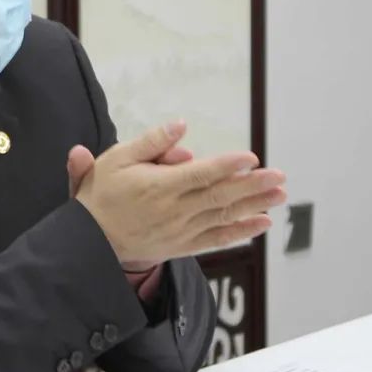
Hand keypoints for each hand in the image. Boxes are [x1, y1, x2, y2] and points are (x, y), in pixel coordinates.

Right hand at [73, 120, 286, 264]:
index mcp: (159, 186)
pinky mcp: (183, 245)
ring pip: (224, 216)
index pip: (201, 174)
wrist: (92, 239)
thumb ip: (151, 143)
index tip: (252, 157)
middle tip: (279, 176)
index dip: (228, 166)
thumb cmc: (103, 193)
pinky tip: (261, 222)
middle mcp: (175, 210)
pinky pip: (217, 238)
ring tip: (279, 195)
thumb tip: (181, 126)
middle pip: (220, 196)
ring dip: (254, 205)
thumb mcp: (116, 159)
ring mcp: (182, 230)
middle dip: (252, 185)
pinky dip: (241, 231)